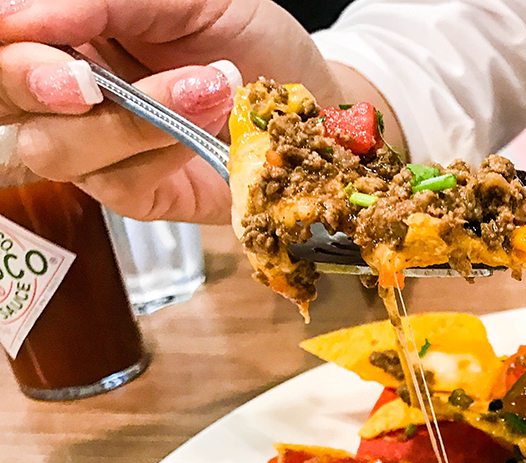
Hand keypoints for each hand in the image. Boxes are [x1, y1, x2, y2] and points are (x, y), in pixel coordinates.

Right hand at [0, 0, 341, 223]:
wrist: (310, 95)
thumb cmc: (247, 38)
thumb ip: (108, 1)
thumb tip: (20, 13)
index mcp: (64, 32)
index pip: (4, 38)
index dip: (9, 43)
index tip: (26, 29)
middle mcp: (66, 91)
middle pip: (2, 98)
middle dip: (32, 85)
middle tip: (84, 81)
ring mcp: (96, 147)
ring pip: (55, 149)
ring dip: (127, 120)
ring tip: (208, 89)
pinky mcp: (136, 193)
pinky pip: (120, 182)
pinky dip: (164, 150)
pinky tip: (210, 125)